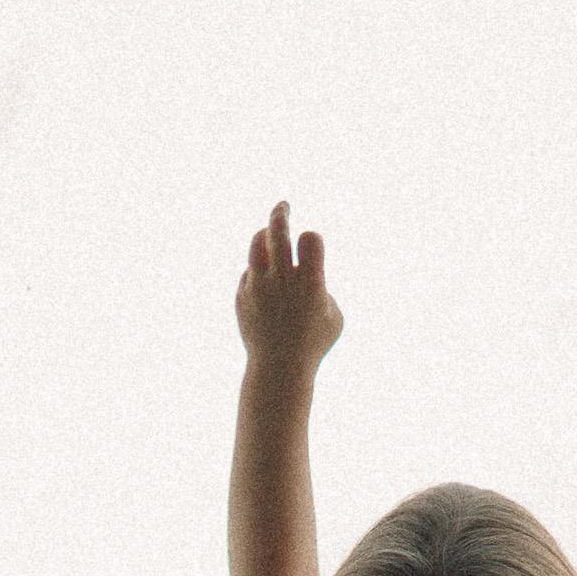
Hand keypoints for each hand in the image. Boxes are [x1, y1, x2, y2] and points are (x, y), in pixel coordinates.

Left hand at [236, 201, 342, 380]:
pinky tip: (267, 282)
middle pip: (278, 229)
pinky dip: (259, 270)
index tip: (311, 250)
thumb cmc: (313, 343)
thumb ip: (323, 287)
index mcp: (310, 284)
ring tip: (270, 233)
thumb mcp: (333, 317)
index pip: (310, 238)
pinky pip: (250, 271)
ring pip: (257, 243)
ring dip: (265, 233)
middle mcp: (283, 280)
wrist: (278, 369)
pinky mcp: (243, 294)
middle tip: (284, 206)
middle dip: (281, 212)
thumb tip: (311, 271)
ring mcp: (259, 286)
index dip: (312, 239)